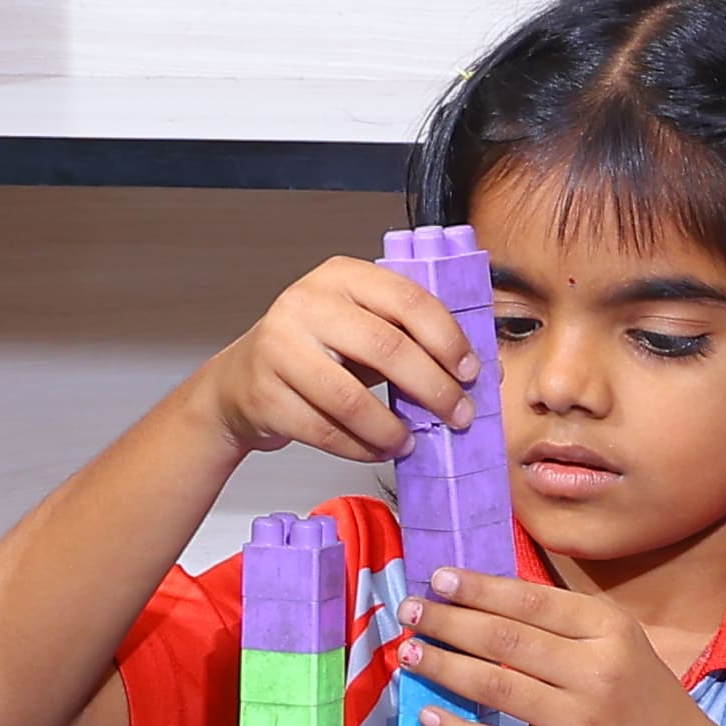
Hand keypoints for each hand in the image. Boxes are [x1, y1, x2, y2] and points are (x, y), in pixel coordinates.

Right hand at [196, 253, 480, 470]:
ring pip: (351, 399)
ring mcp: (280, 349)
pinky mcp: (266, 395)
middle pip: (386, 348)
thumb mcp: (361, 325)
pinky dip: (361, 448)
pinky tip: (379, 450)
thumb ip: (412, 337)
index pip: (408, 300)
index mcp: (342, 276)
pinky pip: (325, 431)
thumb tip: (483, 371)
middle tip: (458, 415)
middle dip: (433, 388)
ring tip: (411, 441)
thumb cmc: (317, 351)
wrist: (242, 379)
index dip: (447, 339)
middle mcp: (306, 304)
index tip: (471, 372)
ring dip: (392, 429)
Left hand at [392, 566, 725, 725]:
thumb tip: (488, 599)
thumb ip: (567, 622)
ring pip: (495, 687)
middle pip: (505, 640)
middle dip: (449, 622)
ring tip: (409, 653)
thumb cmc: (644, 698)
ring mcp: (578, 721)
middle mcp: (595, 672)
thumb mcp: (622, 643)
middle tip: (411, 611)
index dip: (479, 589)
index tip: (438, 579)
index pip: (531, 602)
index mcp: (610, 631)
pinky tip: (429, 714)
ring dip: (444, 668)